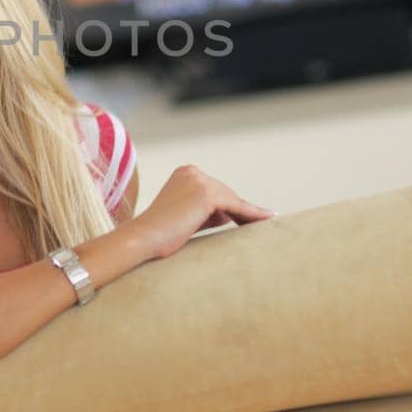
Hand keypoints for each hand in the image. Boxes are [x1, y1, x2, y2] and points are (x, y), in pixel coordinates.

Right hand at [127, 165, 272, 260]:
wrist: (142, 239)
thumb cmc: (159, 234)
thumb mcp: (184, 215)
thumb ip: (204, 210)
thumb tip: (229, 215)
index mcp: (184, 173)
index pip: (214, 190)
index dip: (228, 209)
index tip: (248, 218)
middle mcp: (192, 172)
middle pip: (225, 194)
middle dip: (235, 213)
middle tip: (255, 223)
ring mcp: (200, 181)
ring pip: (232, 200)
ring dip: (245, 215)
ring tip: (262, 224)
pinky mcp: (207, 194)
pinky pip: (237, 206)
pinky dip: (253, 214)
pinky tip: (268, 219)